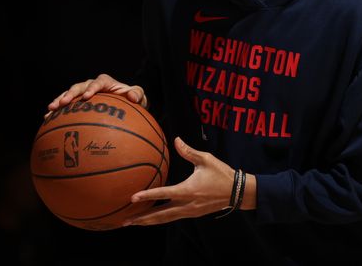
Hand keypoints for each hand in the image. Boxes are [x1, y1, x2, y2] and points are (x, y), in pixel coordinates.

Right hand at [46, 73, 146, 116]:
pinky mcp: (78, 102)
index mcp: (105, 81)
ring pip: (69, 95)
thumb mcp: (137, 95)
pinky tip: (47, 118)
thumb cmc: (132, 99)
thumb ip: (137, 94)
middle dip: (69, 94)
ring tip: (50, 110)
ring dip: (59, 101)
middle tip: (62, 103)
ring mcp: (82, 93)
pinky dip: (57, 111)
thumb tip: (133, 97)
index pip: (97, 82)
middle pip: (78, 87)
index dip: (91, 88)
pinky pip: (66, 105)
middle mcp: (91, 85)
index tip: (86, 97)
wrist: (125, 104)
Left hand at [123, 137, 255, 225]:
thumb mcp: (206, 159)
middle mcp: (187, 204)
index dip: (147, 195)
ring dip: (148, 222)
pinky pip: (172, 218)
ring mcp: (189, 211)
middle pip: (160, 215)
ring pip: (165, 219)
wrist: (236, 192)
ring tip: (132, 223)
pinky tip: (151, 219)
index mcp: (188, 190)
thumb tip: (176, 140)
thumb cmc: (221, 173)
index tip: (133, 198)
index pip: (164, 193)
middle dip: (142, 219)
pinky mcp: (192, 214)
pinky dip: (159, 220)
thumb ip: (188, 151)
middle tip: (124, 221)